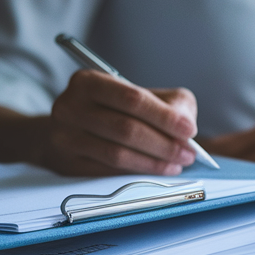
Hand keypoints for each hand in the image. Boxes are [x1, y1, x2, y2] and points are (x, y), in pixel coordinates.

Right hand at [38, 70, 198, 175]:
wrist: (69, 127)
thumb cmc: (112, 109)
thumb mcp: (140, 94)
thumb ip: (169, 103)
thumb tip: (186, 126)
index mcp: (88, 82)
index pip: (132, 99)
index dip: (164, 117)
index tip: (189, 130)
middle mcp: (70, 107)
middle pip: (126, 129)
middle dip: (165, 144)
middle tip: (189, 153)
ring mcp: (65, 137)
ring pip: (118, 154)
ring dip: (154, 162)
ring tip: (177, 163)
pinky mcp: (67, 163)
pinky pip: (108, 172)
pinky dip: (137, 172)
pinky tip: (156, 170)